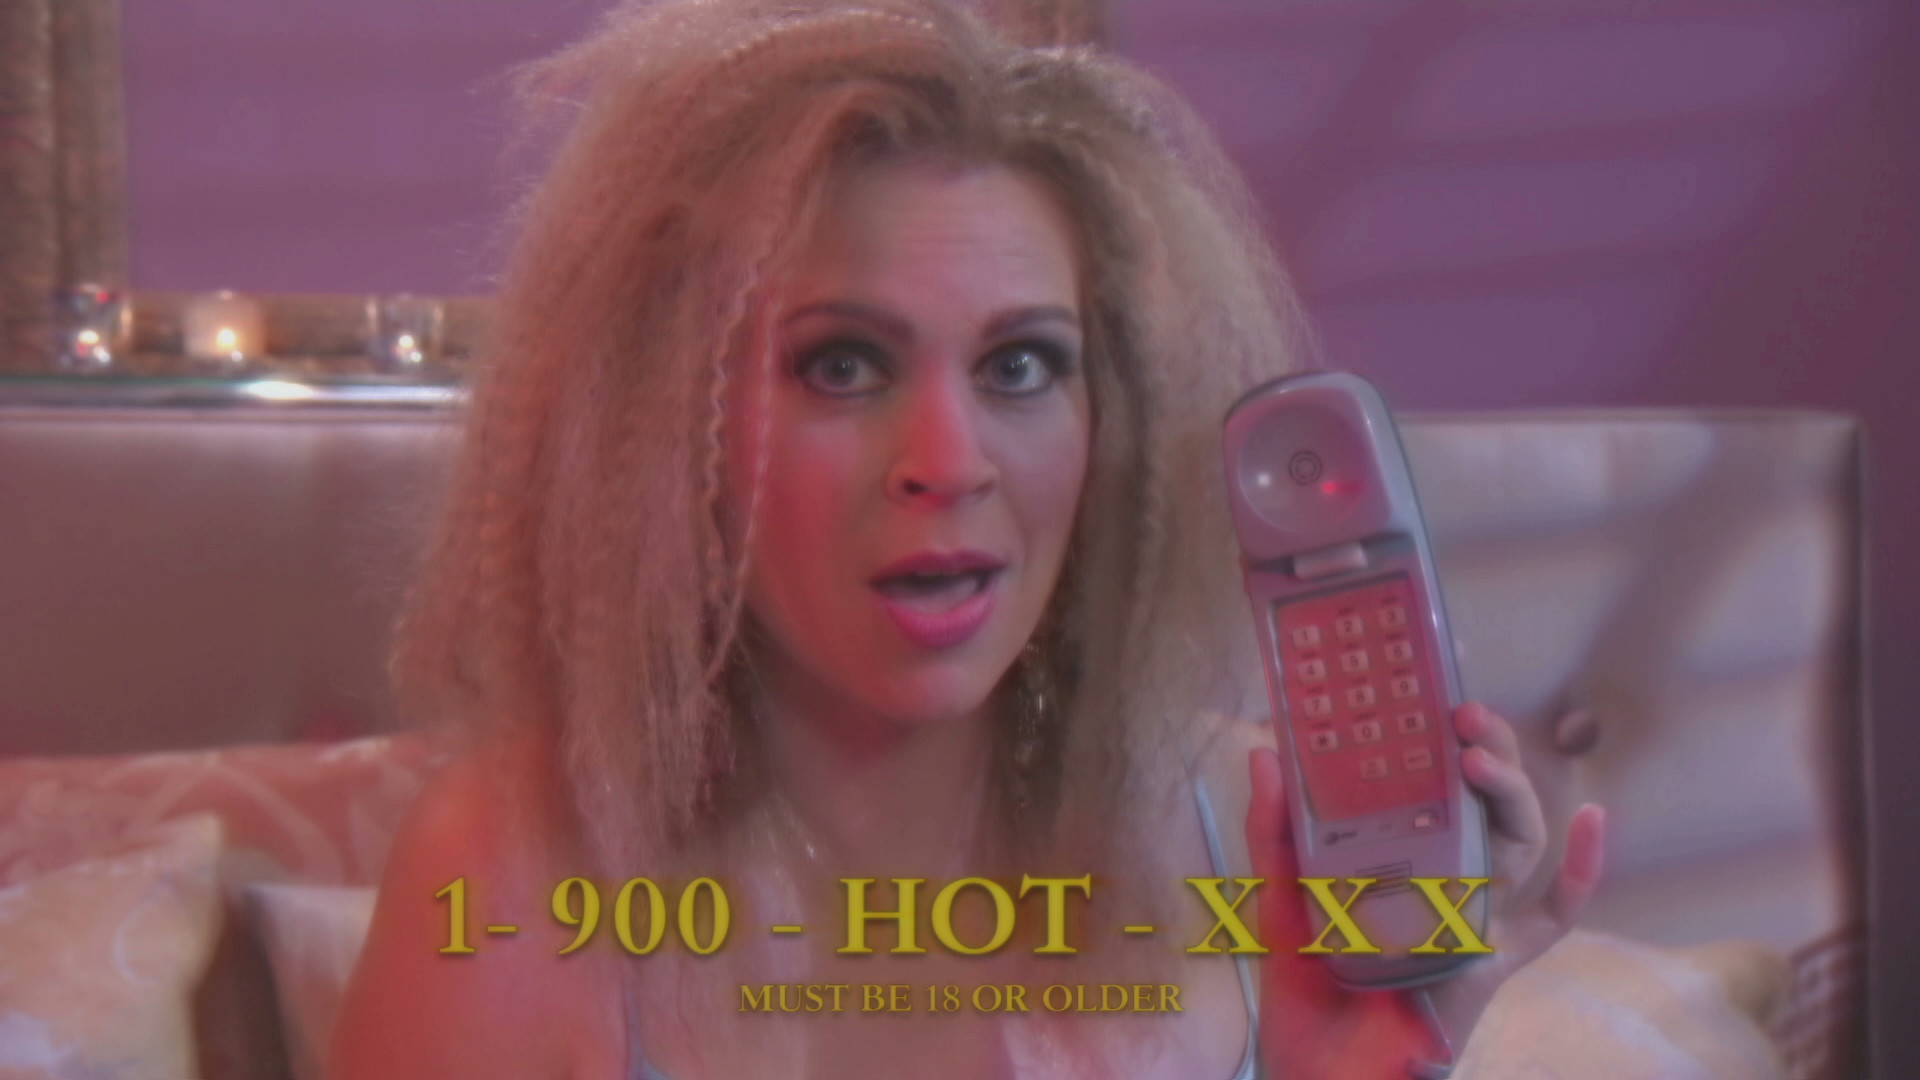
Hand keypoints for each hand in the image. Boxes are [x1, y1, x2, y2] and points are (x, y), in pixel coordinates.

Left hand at [1245, 702, 1606, 1078]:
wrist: (1321, 1070)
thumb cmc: (1301, 991)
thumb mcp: (1279, 898)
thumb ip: (1275, 831)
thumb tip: (1266, 751)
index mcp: (1397, 863)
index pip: (1432, 792)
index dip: (1440, 745)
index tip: (1429, 697)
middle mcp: (1443, 883)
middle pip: (1484, 806)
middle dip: (1485, 755)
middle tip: (1462, 715)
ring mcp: (1474, 919)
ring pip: (1516, 842)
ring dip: (1511, 791)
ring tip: (1479, 755)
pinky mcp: (1493, 960)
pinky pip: (1553, 917)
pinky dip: (1583, 871)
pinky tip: (1592, 816)